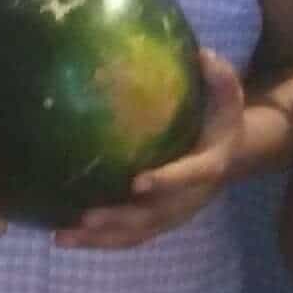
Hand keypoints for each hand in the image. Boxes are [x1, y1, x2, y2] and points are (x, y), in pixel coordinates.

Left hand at [55, 51, 251, 248]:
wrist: (230, 153)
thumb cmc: (220, 118)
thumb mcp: (228, 94)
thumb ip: (220, 76)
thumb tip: (201, 53)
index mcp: (208, 166)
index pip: (189, 177)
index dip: (167, 181)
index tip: (137, 182)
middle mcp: (189, 198)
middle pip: (154, 217)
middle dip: (119, 220)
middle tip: (85, 218)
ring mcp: (172, 214)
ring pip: (136, 234)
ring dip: (99, 238)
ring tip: (61, 237)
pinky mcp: (157, 221)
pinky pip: (128, 236)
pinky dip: (98, 240)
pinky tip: (63, 236)